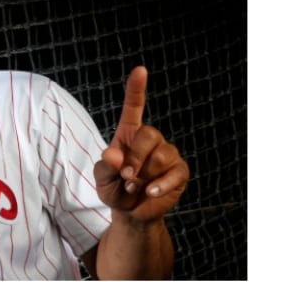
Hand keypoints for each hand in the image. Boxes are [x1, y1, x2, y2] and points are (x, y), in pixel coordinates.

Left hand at [94, 66, 188, 223]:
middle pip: (149, 134)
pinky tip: (150, 192)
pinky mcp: (179, 171)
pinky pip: (173, 173)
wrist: (130, 211)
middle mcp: (150, 140)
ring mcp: (167, 154)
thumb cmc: (114, 189)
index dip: (136, 89)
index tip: (140, 70)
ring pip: (161, 154)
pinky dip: (158, 185)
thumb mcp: (102, 179)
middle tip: (125, 175)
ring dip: (144, 174)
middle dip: (134, 157)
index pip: (133, 108)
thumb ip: (105, 167)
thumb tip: (112, 154)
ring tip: (135, 186)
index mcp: (128, 135)